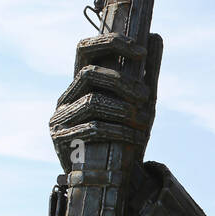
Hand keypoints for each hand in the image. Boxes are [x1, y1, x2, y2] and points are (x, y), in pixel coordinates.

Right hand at [49, 31, 162, 172]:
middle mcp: (66, 96)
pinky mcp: (61, 141)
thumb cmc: (127, 135)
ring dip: (124, 110)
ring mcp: (60, 118)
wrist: (113, 179)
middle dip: (122, 82)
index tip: (140, 52)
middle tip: (146, 95)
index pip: (86, 48)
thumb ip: (146, 73)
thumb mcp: (141, 103)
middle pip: (89, 73)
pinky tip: (136, 138)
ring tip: (144, 121)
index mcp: (82, 82)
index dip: (111, 43)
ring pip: (92, 102)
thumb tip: (155, 36)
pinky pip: (91, 129)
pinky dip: (119, 132)